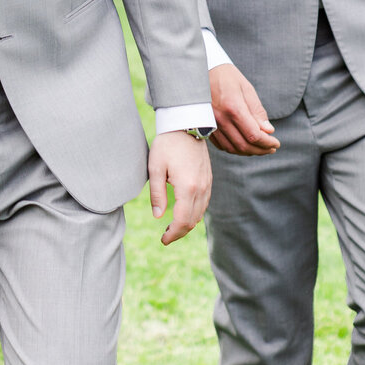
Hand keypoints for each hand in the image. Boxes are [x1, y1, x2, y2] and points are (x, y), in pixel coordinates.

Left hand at [149, 130, 211, 245]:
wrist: (187, 124)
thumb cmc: (167, 144)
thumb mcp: (155, 168)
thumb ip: (157, 194)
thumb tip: (158, 216)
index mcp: (187, 187)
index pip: (182, 220)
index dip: (173, 234)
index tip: (163, 240)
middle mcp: (201, 188)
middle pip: (192, 221)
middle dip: (179, 232)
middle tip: (166, 237)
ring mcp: (207, 184)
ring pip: (200, 213)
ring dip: (187, 223)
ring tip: (173, 227)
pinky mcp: (208, 179)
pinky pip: (204, 203)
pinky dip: (195, 213)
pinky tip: (184, 212)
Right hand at [209, 63, 280, 155]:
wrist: (200, 71)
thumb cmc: (226, 76)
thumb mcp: (246, 88)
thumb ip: (257, 111)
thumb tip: (269, 131)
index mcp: (233, 107)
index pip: (253, 135)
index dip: (267, 143)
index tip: (276, 144)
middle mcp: (220, 118)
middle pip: (243, 145)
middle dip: (260, 150)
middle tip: (271, 149)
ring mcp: (210, 124)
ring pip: (232, 148)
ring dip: (248, 152)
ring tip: (259, 148)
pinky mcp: (205, 126)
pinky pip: (221, 145)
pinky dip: (234, 148)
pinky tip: (243, 143)